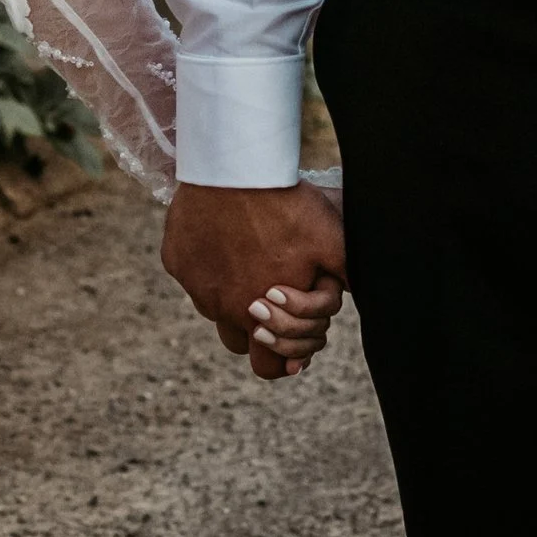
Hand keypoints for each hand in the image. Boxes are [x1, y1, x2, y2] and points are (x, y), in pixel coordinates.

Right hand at [163, 181, 347, 380]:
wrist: (235, 168)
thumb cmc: (287, 206)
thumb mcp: (330, 241)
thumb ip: (344, 276)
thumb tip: (360, 295)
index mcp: (258, 317)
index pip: (268, 367)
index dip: (283, 357)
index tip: (291, 333)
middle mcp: (220, 309)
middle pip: (238, 341)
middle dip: (256, 330)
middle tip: (271, 296)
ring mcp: (194, 284)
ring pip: (212, 305)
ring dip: (229, 294)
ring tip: (248, 258)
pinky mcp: (176, 259)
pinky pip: (191, 272)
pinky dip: (206, 262)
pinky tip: (223, 235)